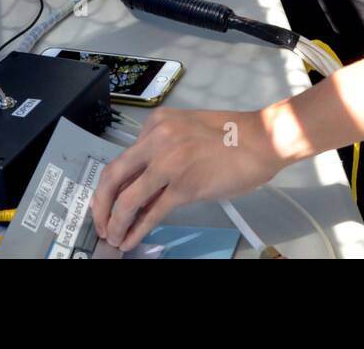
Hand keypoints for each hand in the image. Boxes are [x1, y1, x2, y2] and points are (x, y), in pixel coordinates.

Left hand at [92, 107, 278, 250]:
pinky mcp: (184, 187)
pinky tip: (132, 239)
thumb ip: (161, 153)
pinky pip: (151, 213)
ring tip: (115, 236)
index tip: (106, 201)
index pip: (122, 158)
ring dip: (116, 223)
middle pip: (113, 176)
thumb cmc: (232, 136)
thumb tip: (141, 188)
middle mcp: (157, 139)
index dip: (109, 186)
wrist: (262, 140)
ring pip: (127, 199)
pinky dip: (137, 230)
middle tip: (101, 223)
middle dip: (101, 205)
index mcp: (157, 123)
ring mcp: (169, 163)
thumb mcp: (187, 133)